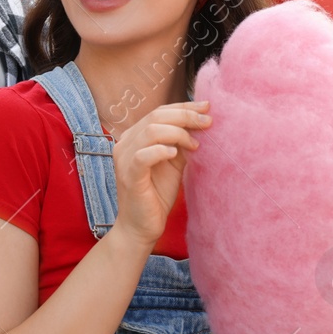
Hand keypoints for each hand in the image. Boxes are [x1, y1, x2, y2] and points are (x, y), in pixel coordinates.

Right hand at [108, 100, 210, 249]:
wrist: (142, 227)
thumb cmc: (157, 195)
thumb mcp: (173, 163)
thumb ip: (181, 143)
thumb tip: (201, 124)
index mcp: (135, 137)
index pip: (159, 112)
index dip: (184, 106)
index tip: (207, 107)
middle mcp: (125, 143)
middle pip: (156, 116)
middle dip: (186, 116)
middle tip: (208, 122)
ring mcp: (124, 159)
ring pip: (151, 131)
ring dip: (178, 133)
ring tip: (195, 145)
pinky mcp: (129, 176)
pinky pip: (143, 156)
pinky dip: (161, 150)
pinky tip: (176, 154)